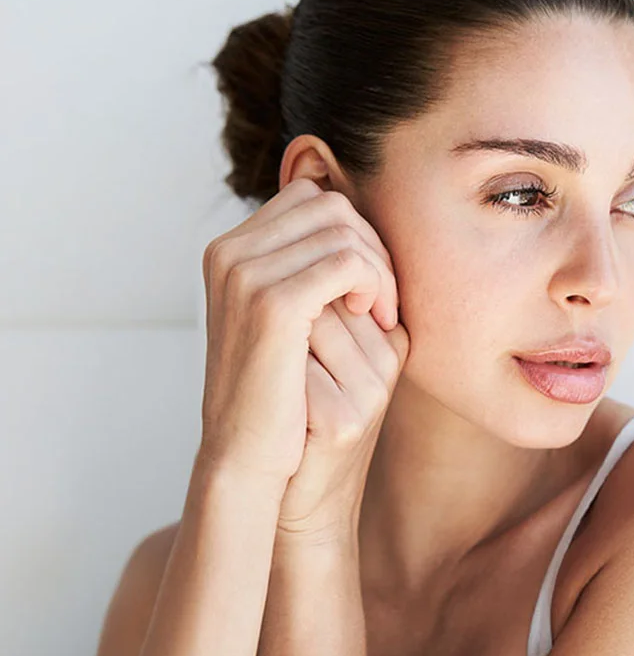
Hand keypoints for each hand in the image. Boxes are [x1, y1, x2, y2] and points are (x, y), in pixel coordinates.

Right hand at [197, 178, 408, 534]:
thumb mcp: (292, 320)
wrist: (248, 456)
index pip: (312, 198)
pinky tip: (375, 320)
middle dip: (370, 246)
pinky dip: (375, 284)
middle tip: (382, 303)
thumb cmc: (278, 393)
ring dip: (378, 270)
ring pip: (344, 230)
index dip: (353, 233)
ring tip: (379, 317)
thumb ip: (311, 270)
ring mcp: (245, 273)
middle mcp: (230, 251)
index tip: (368, 284)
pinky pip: (348, 262)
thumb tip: (361, 230)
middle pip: (331, 206)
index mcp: (231, 250)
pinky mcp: (272, 303)